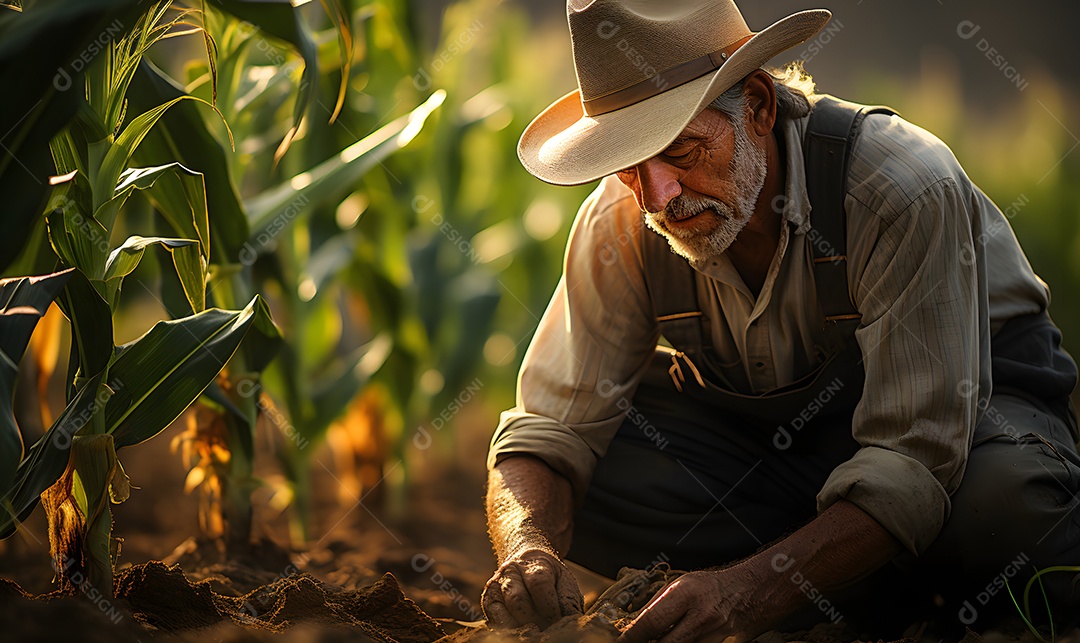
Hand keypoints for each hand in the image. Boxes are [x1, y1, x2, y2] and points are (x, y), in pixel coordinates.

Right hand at [481, 548, 583, 628]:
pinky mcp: (488, 600)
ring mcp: (496, 585)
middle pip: (518, 599)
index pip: (539, 584)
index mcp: (533, 563)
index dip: (549, 608)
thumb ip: (568, 600)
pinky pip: (495, 619)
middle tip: (547, 632)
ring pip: (504, 611)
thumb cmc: (550, 577)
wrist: (526, 562)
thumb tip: (570, 621)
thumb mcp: (564, 581)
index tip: (558, 623)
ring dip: (521, 627)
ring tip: (536, 633)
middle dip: (535, 621)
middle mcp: (510, 571)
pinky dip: (509, 629)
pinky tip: (522, 631)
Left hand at [617, 569, 766, 642]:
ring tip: (654, 639)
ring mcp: (713, 635)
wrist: (749, 593)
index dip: (632, 636)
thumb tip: (632, 624)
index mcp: (687, 594)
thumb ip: (657, 605)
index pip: (652, 622)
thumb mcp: (681, 585)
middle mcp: (702, 616)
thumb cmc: (710, 587)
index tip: (620, 641)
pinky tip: (674, 640)